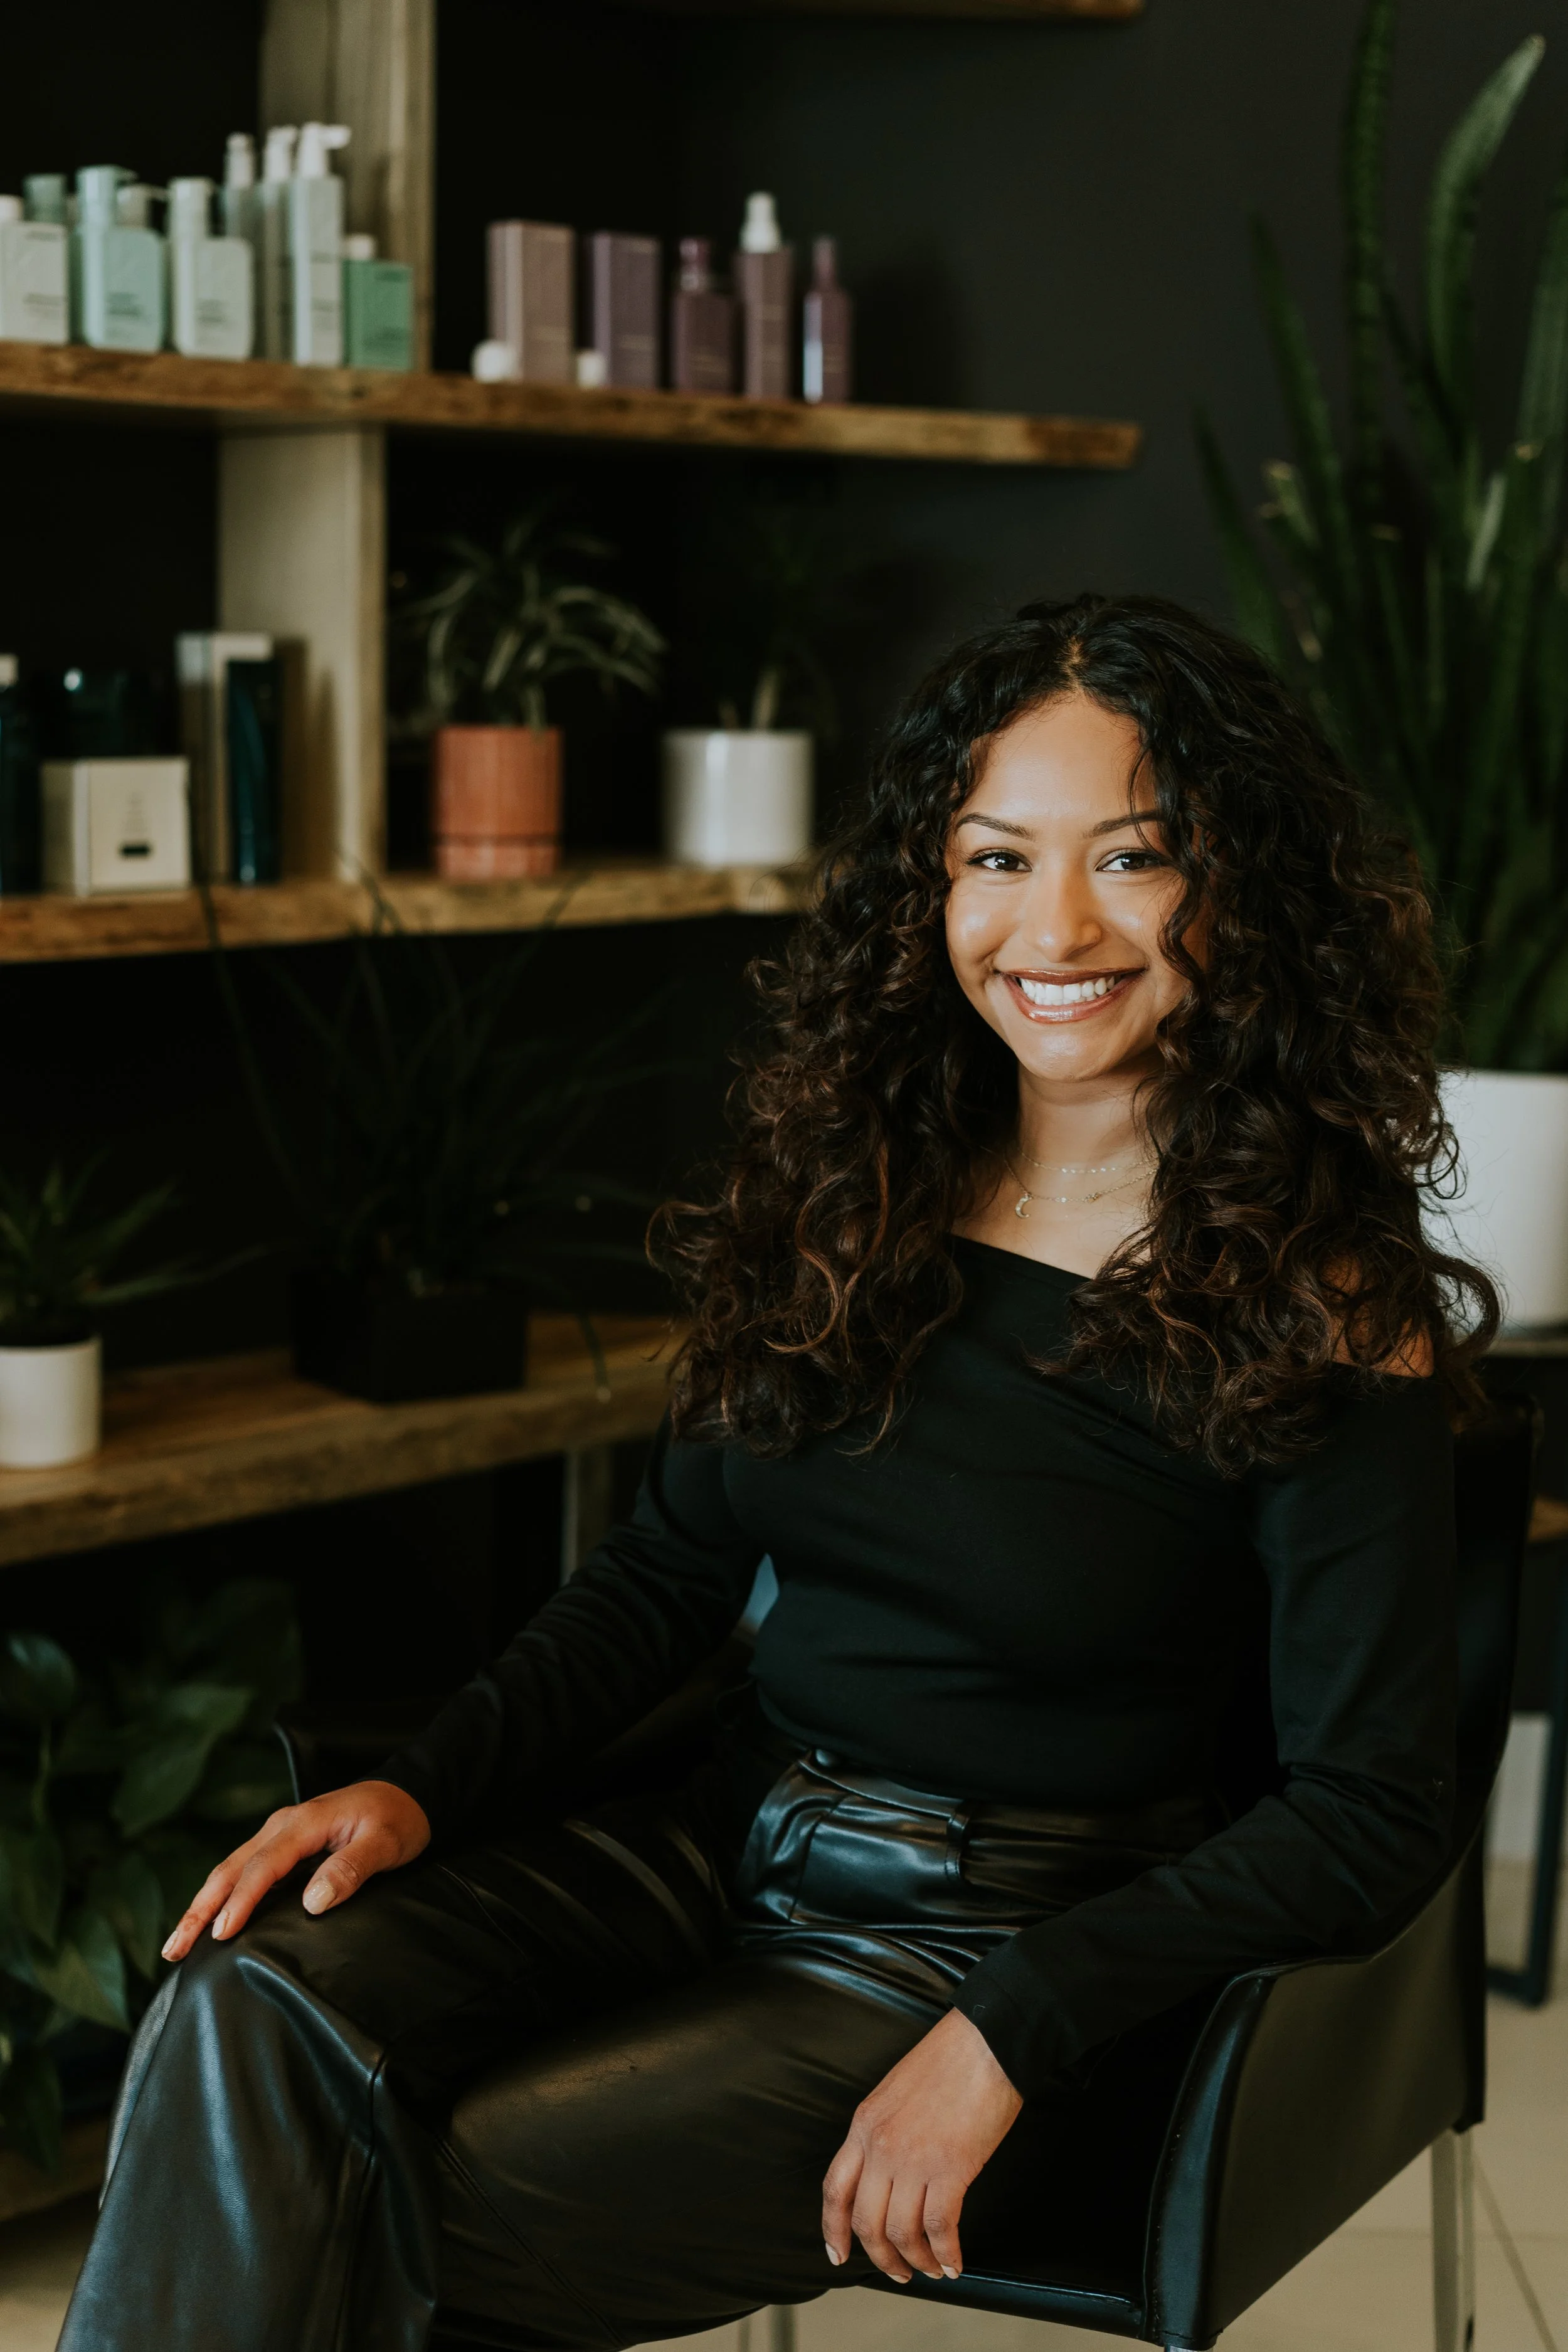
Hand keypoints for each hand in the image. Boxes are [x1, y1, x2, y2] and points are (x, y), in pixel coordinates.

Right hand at [160, 1779, 430, 1961]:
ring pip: (230, 1868)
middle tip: (174, 1949)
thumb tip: (312, 1902)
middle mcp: (282, 1825)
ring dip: (202, 1904)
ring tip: (178, 1943)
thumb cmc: (397, 1820)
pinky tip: (210, 1919)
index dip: (241, 1901)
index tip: (222, 1934)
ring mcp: (278, 1833)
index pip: (263, 1866)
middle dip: (200, 1908)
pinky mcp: (281, 1844)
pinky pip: (243, 1869)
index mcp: (304, 1823)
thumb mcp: (385, 1844)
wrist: (405, 1795)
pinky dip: (220, 1895)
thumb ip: (350, 1869)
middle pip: (231, 1868)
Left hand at [822, 2008, 1022, 2283]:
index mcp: (865, 2123)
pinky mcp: (951, 2169)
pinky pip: (941, 2228)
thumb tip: (890, 2173)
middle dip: (881, 2257)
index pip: (835, 2189)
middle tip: (897, 2271)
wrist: (987, 2041)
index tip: (838, 2254)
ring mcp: (915, 2158)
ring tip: (931, 2267)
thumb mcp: (896, 2092)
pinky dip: (947, 2253)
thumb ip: (884, 2132)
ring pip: (901, 2232)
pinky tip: (954, 2260)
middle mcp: (882, 2145)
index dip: (833, 2229)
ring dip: (916, 2260)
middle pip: (866, 2221)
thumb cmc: (950, 2059)